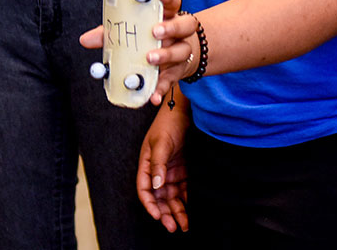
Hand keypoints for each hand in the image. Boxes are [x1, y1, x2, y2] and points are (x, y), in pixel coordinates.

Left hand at [79, 0, 200, 106]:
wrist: (181, 57)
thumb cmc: (153, 38)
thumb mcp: (136, 31)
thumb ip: (111, 33)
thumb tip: (86, 39)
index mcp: (168, 16)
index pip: (173, 2)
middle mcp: (179, 33)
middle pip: (183, 25)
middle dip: (170, 27)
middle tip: (154, 31)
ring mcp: (181, 52)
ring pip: (180, 51)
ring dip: (165, 55)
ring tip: (150, 58)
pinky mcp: (177, 72)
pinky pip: (171, 81)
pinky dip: (161, 89)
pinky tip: (153, 96)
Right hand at [136, 96, 190, 232]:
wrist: (186, 110)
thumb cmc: (169, 123)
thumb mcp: (161, 143)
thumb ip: (158, 164)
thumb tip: (155, 185)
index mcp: (147, 164)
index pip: (144, 190)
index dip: (150, 205)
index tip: (158, 216)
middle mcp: (157, 171)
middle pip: (158, 198)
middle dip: (165, 214)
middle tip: (173, 227)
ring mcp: (171, 171)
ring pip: (171, 197)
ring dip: (176, 211)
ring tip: (184, 225)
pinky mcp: (184, 171)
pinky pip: (184, 190)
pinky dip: (186, 201)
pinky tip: (192, 210)